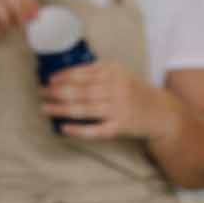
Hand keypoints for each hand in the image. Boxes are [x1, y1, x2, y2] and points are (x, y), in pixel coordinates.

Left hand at [40, 59, 173, 140]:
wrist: (161, 112)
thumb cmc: (135, 92)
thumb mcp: (120, 74)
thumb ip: (98, 72)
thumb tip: (65, 75)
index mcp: (114, 72)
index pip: (83, 73)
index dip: (63, 76)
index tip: (49, 80)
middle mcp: (116, 89)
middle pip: (80, 91)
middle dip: (57, 92)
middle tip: (41, 93)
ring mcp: (119, 109)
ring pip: (84, 109)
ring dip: (61, 109)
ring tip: (45, 108)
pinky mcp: (120, 127)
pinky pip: (96, 130)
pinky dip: (79, 130)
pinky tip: (64, 128)